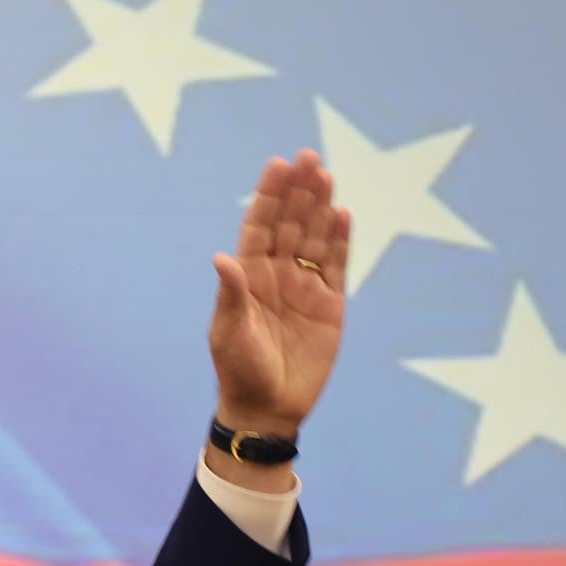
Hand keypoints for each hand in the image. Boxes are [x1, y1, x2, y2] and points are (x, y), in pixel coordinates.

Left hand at [208, 149, 350, 438]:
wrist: (267, 408)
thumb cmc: (239, 370)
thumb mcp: (228, 332)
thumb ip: (231, 294)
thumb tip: (222, 257)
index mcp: (249, 277)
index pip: (260, 226)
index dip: (269, 197)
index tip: (278, 165)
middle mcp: (277, 275)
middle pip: (291, 224)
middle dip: (299, 191)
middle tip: (309, 157)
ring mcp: (305, 288)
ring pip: (316, 238)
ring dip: (321, 208)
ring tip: (326, 175)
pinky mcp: (329, 305)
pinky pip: (337, 266)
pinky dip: (341, 241)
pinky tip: (343, 214)